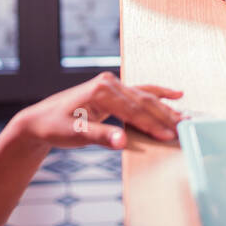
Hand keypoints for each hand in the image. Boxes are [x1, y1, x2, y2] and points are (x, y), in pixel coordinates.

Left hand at [15, 73, 183, 149]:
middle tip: (184, 129)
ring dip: (166, 108)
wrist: (40, 119)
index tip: (168, 136)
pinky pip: (141, 91)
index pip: (133, 110)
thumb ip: (100, 136)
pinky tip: (176, 94)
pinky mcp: (114, 89)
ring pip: (146, 97)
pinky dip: (159, 93)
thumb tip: (122, 142)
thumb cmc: (54, 126)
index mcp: (101, 91)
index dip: (152, 124)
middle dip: (165, 116)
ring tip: (185, 118)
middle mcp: (109, 84)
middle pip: (144, 102)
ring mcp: (113, 84)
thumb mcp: (74, 134)